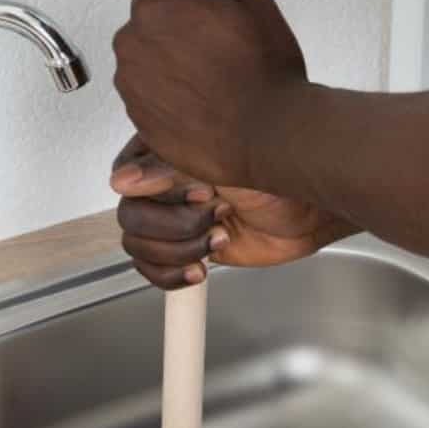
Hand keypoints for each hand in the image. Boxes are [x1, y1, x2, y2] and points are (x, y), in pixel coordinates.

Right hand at [112, 136, 357, 289]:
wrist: (307, 209)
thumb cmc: (275, 171)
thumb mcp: (220, 160)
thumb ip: (166, 168)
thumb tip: (121, 181)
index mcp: (160, 152)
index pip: (124, 179)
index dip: (162, 195)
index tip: (204, 192)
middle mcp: (161, 186)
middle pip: (130, 218)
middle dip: (176, 226)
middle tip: (217, 214)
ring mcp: (171, 219)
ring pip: (139, 247)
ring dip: (181, 249)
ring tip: (218, 237)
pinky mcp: (182, 248)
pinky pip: (152, 270)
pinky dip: (173, 275)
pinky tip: (201, 266)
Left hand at [113, 0, 307, 189]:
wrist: (269, 136)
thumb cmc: (263, 68)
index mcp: (153, 7)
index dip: (189, 1)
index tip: (215, 22)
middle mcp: (131, 46)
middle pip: (148, 27)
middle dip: (175, 34)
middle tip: (219, 54)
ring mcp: (132, 90)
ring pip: (148, 65)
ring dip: (172, 68)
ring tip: (213, 84)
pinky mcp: (141, 124)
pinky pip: (151, 101)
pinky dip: (171, 101)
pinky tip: (204, 107)